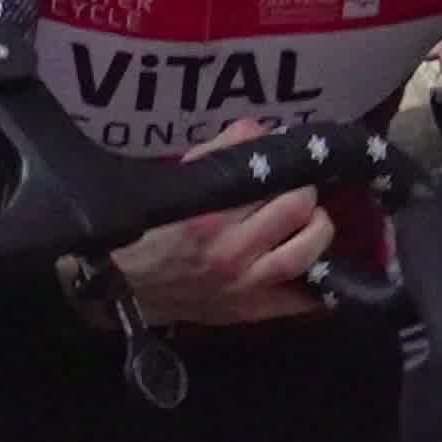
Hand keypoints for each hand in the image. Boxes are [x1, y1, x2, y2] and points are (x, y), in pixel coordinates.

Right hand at [102, 120, 333, 325]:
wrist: (120, 286)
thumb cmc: (149, 228)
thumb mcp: (178, 180)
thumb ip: (221, 152)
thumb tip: (263, 130)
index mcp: (209, 215)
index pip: (271, 179)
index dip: (288, 164)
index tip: (290, 157)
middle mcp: (229, 253)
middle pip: (297, 211)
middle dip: (305, 192)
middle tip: (299, 189)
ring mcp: (242, 287)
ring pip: (306, 253)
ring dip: (318, 230)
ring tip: (310, 220)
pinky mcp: (248, 312)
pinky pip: (298, 301)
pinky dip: (316, 284)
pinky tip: (321, 268)